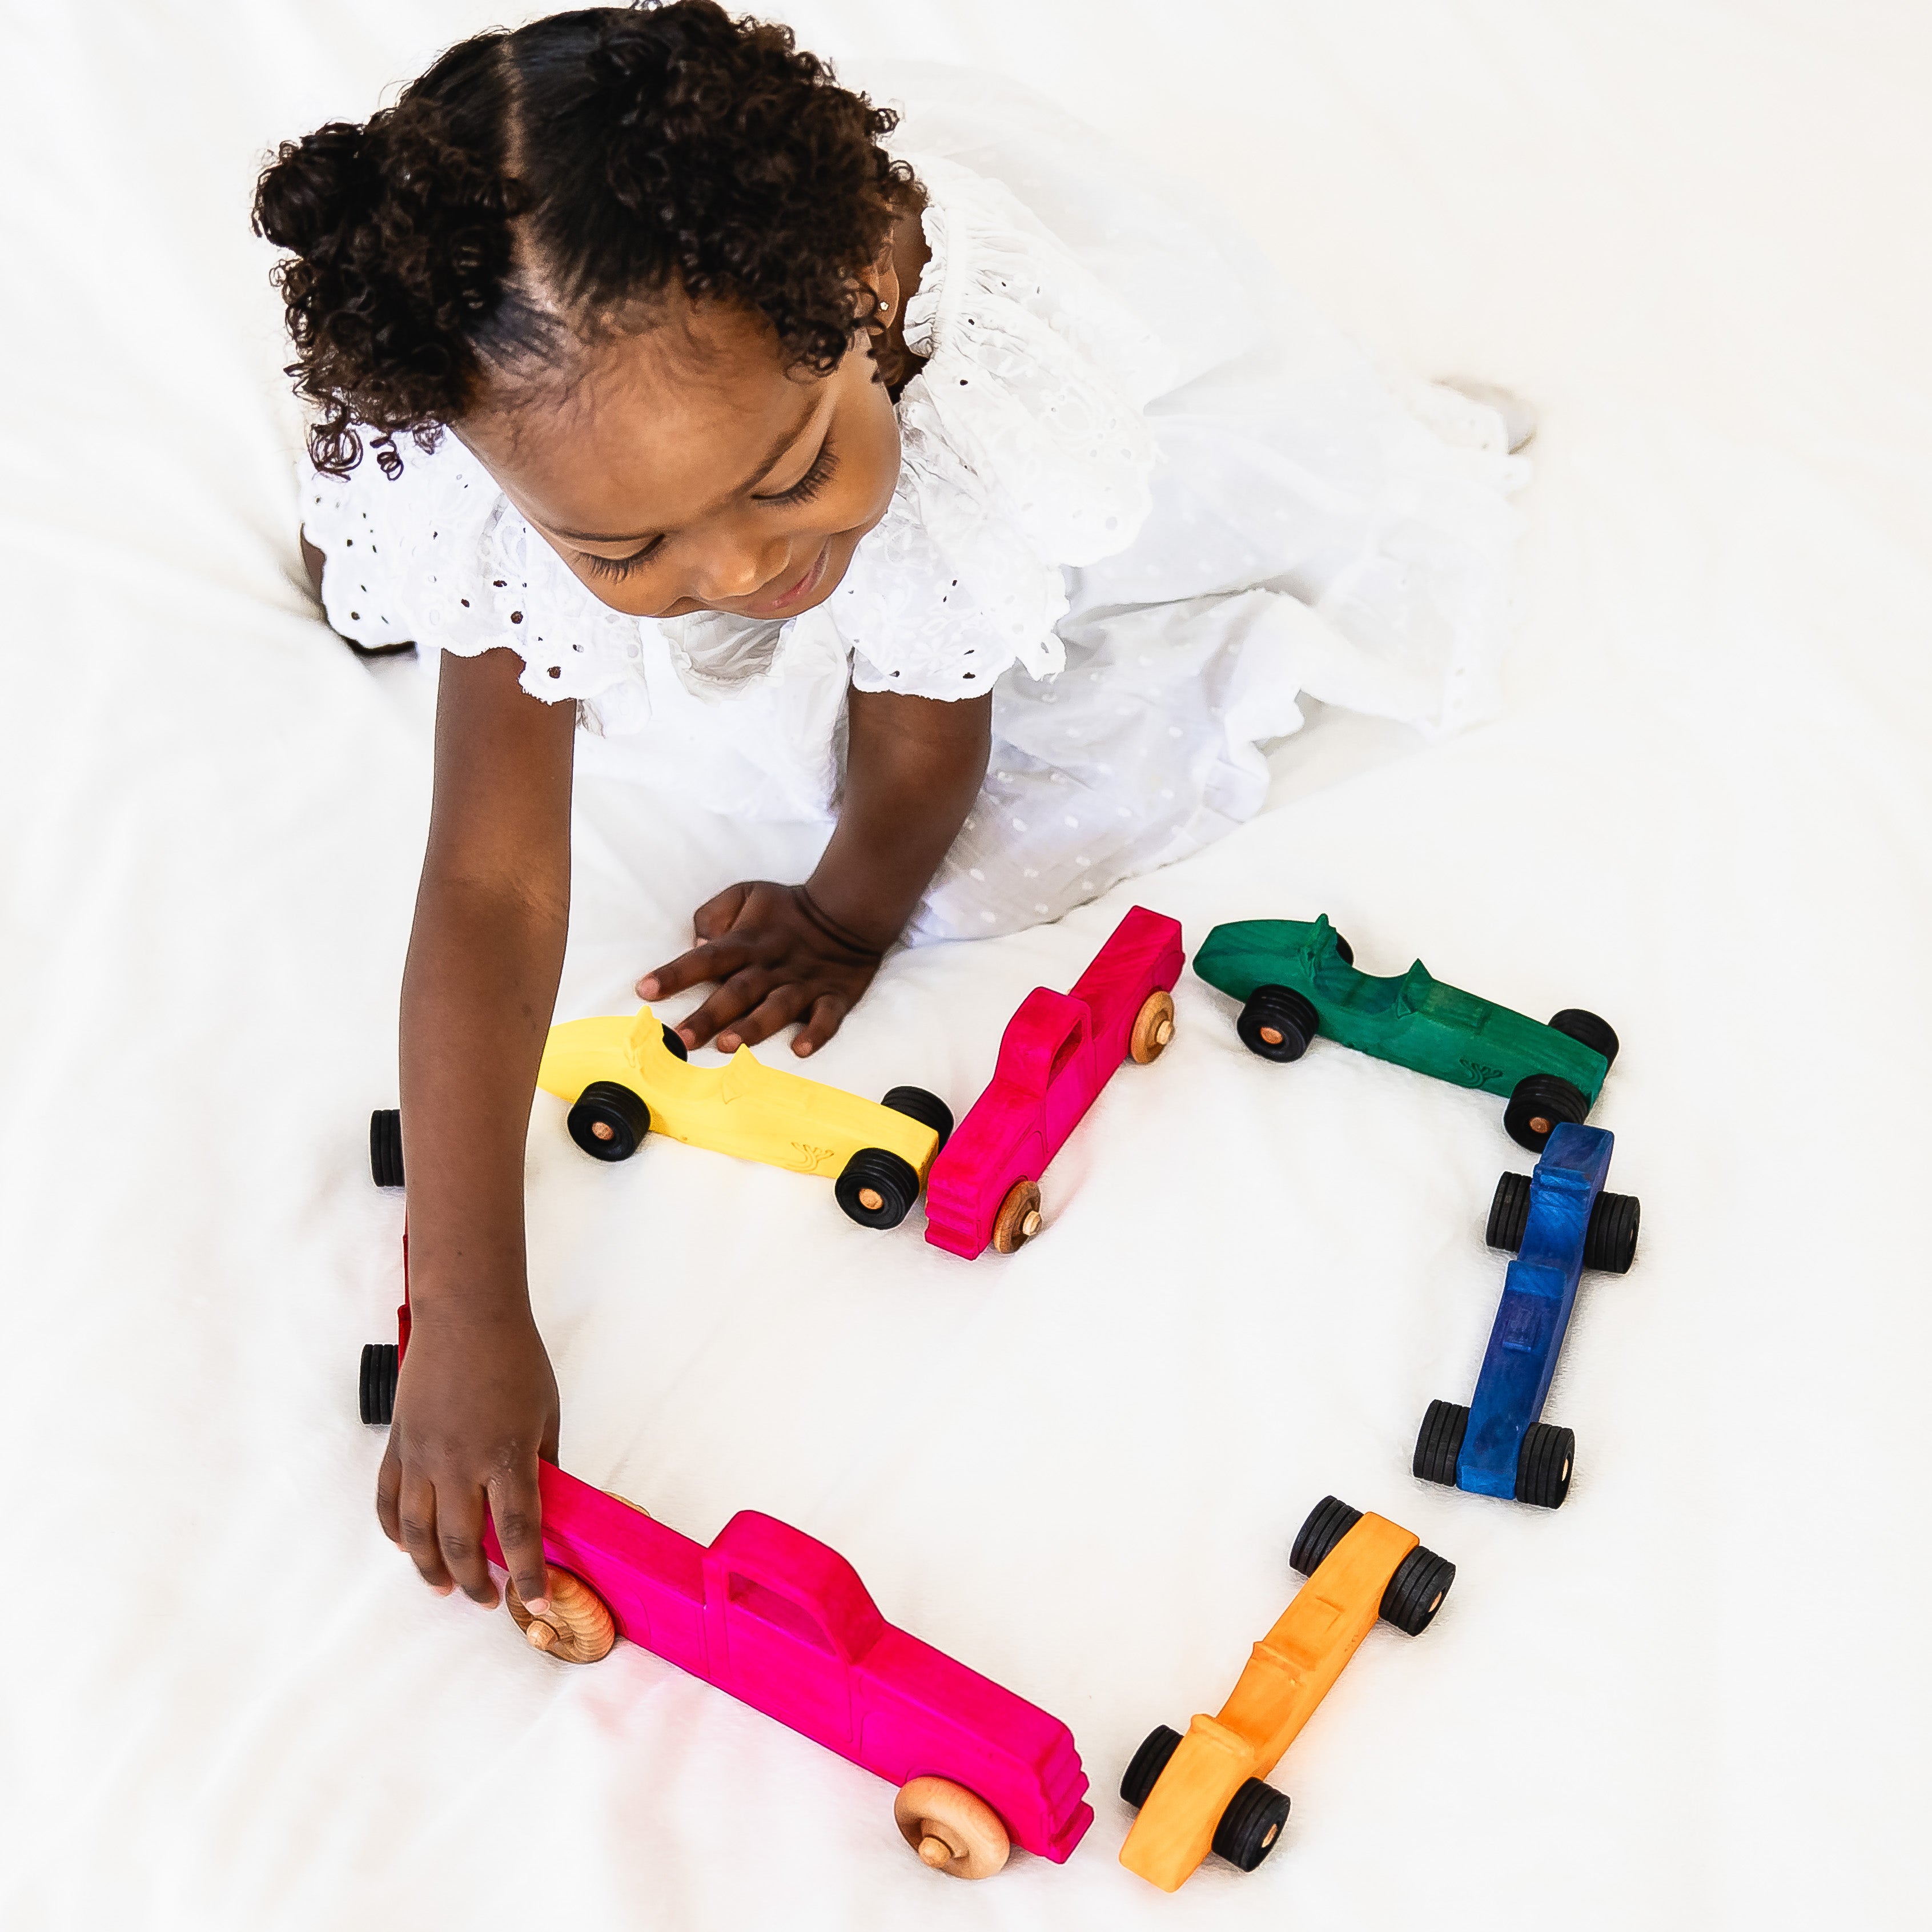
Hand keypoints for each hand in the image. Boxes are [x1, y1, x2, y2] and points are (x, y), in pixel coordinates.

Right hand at [375, 1307, 559, 1612]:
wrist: (467, 1316)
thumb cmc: (517, 1360)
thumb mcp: (546, 1413)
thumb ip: (544, 1465)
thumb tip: (546, 1507)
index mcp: (507, 1456)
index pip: (518, 1532)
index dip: (527, 1574)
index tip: (536, 1601)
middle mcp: (460, 1463)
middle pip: (462, 1543)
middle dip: (476, 1581)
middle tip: (487, 1600)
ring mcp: (422, 1456)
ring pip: (416, 1532)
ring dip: (430, 1568)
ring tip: (444, 1589)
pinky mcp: (399, 1444)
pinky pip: (387, 1500)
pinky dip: (393, 1531)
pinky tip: (406, 1548)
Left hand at [638, 880, 884, 1055]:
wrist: (847, 910)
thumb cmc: (786, 908)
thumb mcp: (746, 894)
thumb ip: (715, 914)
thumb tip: (696, 944)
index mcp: (747, 942)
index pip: (706, 957)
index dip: (676, 973)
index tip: (646, 990)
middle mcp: (772, 965)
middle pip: (737, 991)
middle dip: (709, 1015)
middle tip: (681, 1038)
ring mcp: (804, 982)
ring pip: (777, 1007)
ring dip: (754, 1026)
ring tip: (730, 1045)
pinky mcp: (834, 996)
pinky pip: (827, 1016)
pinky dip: (816, 1032)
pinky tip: (801, 1049)